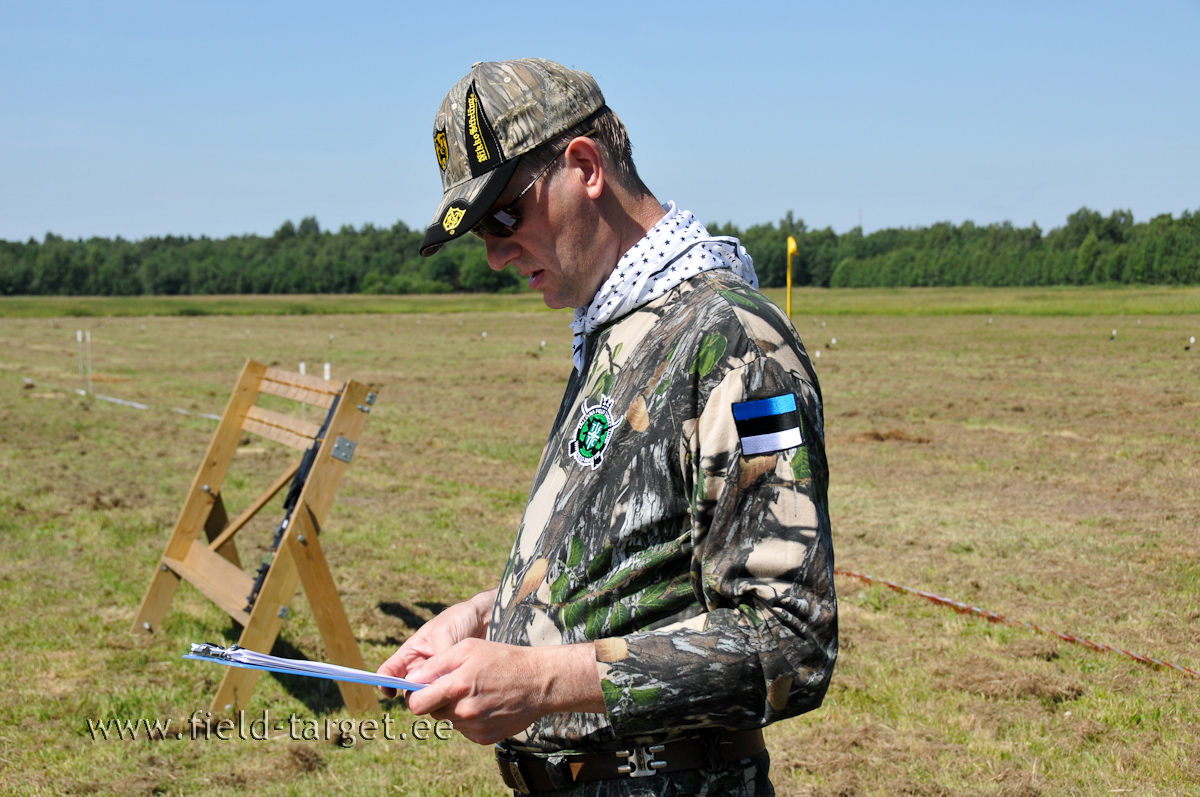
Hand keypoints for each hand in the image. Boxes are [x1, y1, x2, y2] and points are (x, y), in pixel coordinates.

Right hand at [376, 589, 495, 697]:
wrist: (487, 618)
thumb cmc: (460, 619)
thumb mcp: (444, 633)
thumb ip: (437, 657)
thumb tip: (432, 684)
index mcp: (412, 652)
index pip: (390, 671)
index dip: (385, 683)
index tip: (391, 694)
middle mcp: (422, 667)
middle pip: (409, 689)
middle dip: (414, 695)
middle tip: (427, 696)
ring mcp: (438, 676)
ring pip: (428, 695)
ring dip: (434, 697)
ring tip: (446, 694)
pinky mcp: (454, 682)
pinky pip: (446, 695)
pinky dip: (449, 697)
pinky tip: (458, 696)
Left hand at [404, 638, 603, 744]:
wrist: (539, 681)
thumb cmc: (502, 658)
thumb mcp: (468, 648)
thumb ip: (436, 664)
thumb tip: (411, 679)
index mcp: (456, 686)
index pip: (416, 704)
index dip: (414, 696)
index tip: (420, 689)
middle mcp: (464, 711)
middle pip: (432, 712)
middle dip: (437, 699)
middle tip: (454, 686)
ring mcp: (475, 727)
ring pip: (449, 721)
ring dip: (454, 709)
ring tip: (476, 692)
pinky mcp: (484, 738)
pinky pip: (464, 730)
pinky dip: (469, 719)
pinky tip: (485, 704)